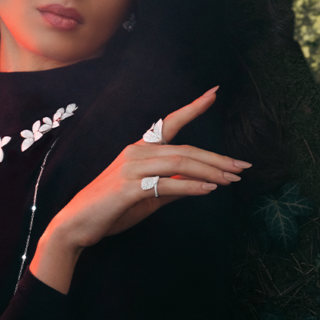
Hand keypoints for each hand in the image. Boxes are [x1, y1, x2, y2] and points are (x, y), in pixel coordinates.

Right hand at [30, 86, 250, 291]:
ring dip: (211, 172)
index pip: (169, 123)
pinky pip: (167, 184)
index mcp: (139, 150)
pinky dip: (191, 187)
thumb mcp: (147, 197)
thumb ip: (171, 187)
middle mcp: (136, 152)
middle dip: (217, 158)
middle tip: (243, 166)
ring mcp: (131, 168)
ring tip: (233, 180)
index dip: (193, 108)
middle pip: (185, 149)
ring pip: (179, 163)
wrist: (76, 225)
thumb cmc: (111, 210)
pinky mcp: (128, 188)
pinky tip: (210, 190)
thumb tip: (201, 184)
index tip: (214, 93)